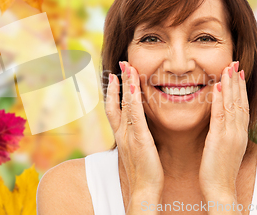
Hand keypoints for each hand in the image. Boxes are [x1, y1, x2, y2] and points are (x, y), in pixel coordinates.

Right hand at [105, 61, 163, 196]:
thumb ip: (136, 139)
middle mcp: (122, 133)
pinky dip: (133, 98)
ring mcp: (129, 135)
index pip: (114, 110)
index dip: (113, 92)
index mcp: (122, 136)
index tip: (114, 77)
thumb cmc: (143, 175)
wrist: (143, 192)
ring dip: (126, 84)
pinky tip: (136, 85)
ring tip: (128, 67)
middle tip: (119, 65)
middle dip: (116, 83)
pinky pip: (135, 114)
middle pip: (115, 103)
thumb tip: (140, 132)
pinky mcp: (139, 139)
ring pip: (124, 104)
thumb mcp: (137, 153)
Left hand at [199, 61, 248, 201]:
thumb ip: (224, 135)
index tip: (238, 73)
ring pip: (233, 105)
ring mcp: (231, 135)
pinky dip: (221, 99)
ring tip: (228, 67)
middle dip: (237, 81)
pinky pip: (221, 115)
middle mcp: (238, 132)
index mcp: (239, 134)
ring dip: (231, 85)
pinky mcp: (220, 139)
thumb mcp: (224, 149)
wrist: (221, 190)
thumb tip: (220, 124)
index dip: (241, 89)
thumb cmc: (219, 171)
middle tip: (235, 62)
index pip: (242, 106)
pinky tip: (218, 86)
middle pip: (240, 101)